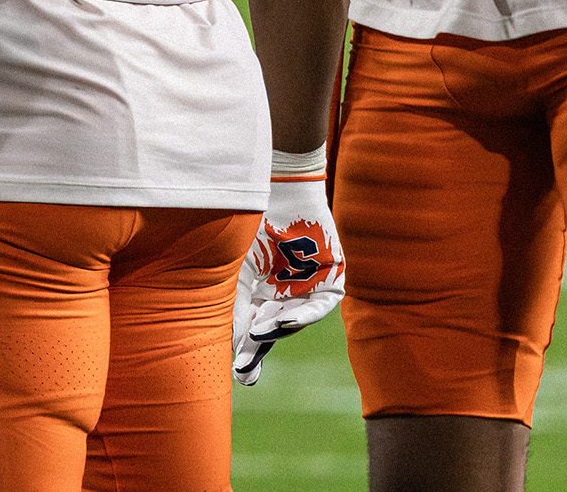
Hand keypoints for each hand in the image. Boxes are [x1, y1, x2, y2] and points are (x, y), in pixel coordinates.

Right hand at [232, 172, 346, 384]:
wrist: (279, 193)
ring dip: (278, 329)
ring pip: (296, 320)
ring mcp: (310, 288)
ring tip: (258, 336)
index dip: (248, 349)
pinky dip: (303, 314)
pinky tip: (282, 319)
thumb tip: (234, 341)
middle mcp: (289, 294)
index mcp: (266, 292)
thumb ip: (239, 305)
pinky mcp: (332, 279)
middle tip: (245, 369)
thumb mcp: (240, 271)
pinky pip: (321, 306)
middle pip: (275, 328)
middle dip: (260, 347)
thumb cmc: (254, 228)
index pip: (257, 327)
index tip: (239, 374)